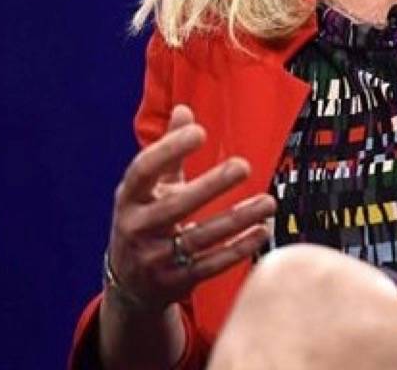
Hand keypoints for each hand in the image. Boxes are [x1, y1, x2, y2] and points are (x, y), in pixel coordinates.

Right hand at [106, 104, 275, 310]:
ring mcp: (154, 259)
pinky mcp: (175, 283)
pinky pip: (211, 265)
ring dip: (238, 219)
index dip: (169, 150)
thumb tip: (184, 110)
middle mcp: (137, 228)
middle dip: (211, 186)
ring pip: (200, 238)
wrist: (129, 285)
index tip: (199, 132)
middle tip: (243, 165)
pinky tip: (262, 231)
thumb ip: (167, 152)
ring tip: (268, 202)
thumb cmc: (146, 221)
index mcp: (128, 199)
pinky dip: (238, 249)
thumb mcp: (147, 189)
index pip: (144, 171)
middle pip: (176, 206)